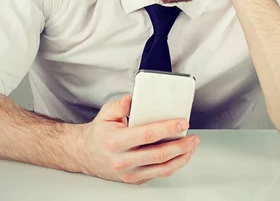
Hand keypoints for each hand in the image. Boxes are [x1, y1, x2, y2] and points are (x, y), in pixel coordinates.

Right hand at [77, 94, 199, 184]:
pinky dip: (173, 165)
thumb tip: (134, 99)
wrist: (85, 154)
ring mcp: (129, 173)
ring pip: (162, 169)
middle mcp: (122, 160)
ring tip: (191, 146)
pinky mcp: (134, 180)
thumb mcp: (106, 113)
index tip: (182, 123)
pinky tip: (180, 155)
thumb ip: (120, 104)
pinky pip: (158, 174)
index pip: (147, 135)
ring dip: (181, 158)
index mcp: (116, 141)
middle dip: (181, 146)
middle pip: (158, 155)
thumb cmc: (99, 133)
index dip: (167, 129)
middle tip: (193, 138)